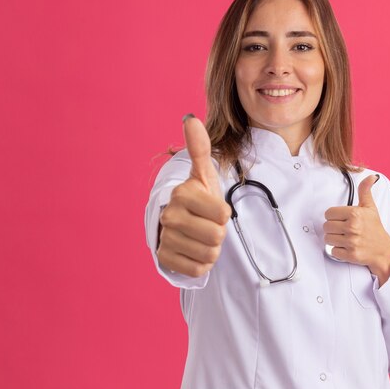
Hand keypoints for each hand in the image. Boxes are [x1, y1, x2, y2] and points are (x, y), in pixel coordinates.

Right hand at [156, 115, 230, 277]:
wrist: (179, 226)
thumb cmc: (197, 199)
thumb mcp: (203, 175)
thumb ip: (200, 148)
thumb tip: (190, 118)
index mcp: (182, 194)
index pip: (223, 215)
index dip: (223, 214)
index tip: (212, 209)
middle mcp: (169, 216)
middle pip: (217, 236)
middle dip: (218, 234)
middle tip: (207, 225)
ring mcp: (165, 239)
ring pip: (209, 255)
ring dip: (211, 249)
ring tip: (200, 237)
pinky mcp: (165, 260)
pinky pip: (198, 270)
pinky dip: (201, 264)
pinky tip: (192, 251)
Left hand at [323, 175, 389, 284]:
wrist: (384, 250)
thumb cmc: (375, 228)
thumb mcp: (370, 207)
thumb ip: (365, 191)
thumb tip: (371, 176)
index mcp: (355, 213)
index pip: (328, 213)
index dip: (333, 216)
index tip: (341, 219)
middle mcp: (353, 227)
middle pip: (326, 226)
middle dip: (333, 228)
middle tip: (343, 229)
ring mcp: (351, 242)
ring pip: (327, 239)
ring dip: (333, 239)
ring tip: (344, 238)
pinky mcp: (350, 255)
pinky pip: (333, 251)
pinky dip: (337, 250)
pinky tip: (346, 247)